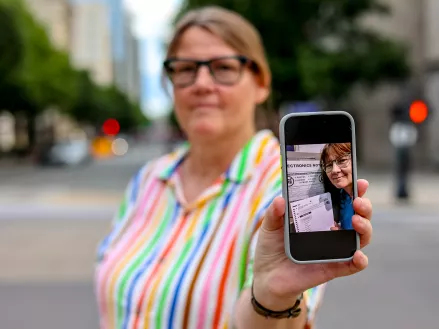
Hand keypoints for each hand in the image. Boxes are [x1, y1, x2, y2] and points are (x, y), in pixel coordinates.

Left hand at [252, 179, 371, 309]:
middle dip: (363, 206)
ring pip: (361, 237)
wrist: (267, 276)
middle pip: (357, 216)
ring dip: (365, 228)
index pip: (342, 200)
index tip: (358, 181)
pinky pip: (352, 265)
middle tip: (357, 202)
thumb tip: (280, 200)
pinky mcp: (332, 268)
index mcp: (320, 215)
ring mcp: (334, 249)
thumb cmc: (272, 247)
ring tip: (356, 220)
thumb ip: (275, 213)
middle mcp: (332, 230)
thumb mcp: (270, 226)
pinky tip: (358, 254)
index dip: (353, 190)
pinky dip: (359, 260)